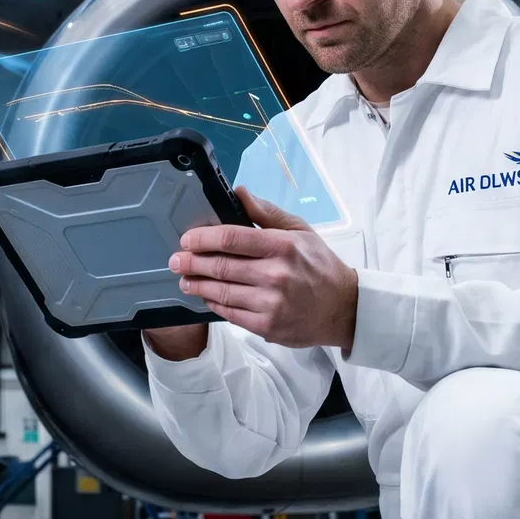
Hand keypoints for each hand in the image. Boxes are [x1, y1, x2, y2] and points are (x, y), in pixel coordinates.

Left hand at [169, 188, 358, 349]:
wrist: (343, 308)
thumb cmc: (319, 265)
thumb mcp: (300, 231)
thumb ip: (266, 213)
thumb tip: (239, 192)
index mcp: (282, 247)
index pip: (232, 238)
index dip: (203, 238)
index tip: (187, 239)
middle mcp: (275, 275)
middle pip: (221, 266)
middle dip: (192, 262)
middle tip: (176, 260)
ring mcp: (271, 304)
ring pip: (221, 292)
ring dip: (197, 284)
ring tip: (184, 279)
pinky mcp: (267, 326)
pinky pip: (230, 313)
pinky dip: (213, 303)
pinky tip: (206, 295)